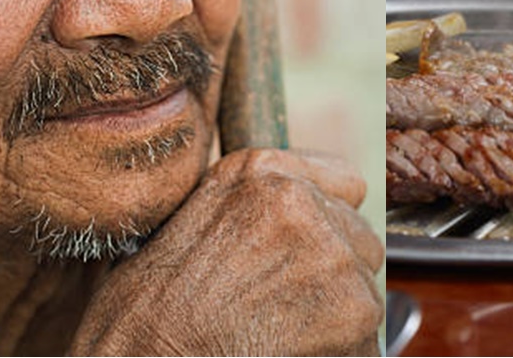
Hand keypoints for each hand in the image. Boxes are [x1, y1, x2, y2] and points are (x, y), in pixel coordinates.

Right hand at [69, 148, 383, 355]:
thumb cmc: (145, 315)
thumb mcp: (187, 225)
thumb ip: (252, 209)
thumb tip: (298, 220)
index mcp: (259, 172)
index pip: (345, 183)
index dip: (328, 221)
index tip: (306, 250)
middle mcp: (301, 202)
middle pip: (359, 239)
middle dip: (333, 273)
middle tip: (280, 305)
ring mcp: (332, 253)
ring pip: (364, 290)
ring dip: (337, 317)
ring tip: (278, 335)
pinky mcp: (354, 309)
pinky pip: (367, 339)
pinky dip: (339, 354)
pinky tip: (289, 355)